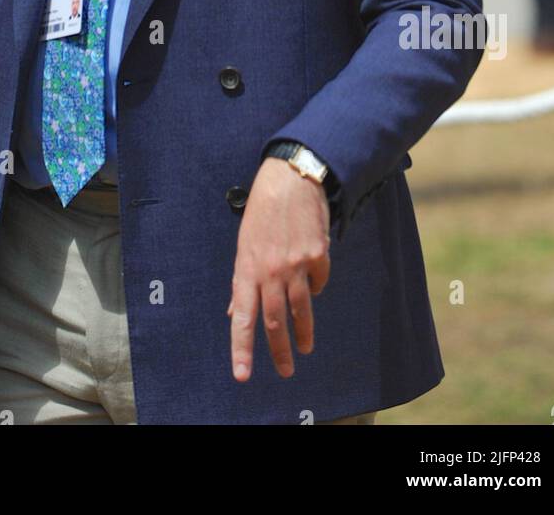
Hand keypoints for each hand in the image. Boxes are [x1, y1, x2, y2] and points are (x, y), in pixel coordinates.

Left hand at [227, 157, 329, 381]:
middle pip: (274, 322)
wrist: (291, 178)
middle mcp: (270, 271)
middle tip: (285, 371)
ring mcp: (295, 265)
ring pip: (301, 310)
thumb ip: (242, 279)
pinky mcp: (318, 256)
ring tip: (305, 347)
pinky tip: (313, 286)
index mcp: (247, 268)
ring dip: (303, 332)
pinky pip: (318, 283)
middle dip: (279, 351)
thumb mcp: (244, 242)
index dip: (242, 348)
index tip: (243, 375)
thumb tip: (235, 310)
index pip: (243, 318)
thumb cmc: (262, 209)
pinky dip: (315, 288)